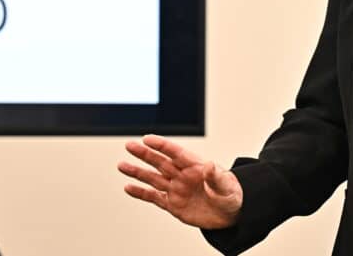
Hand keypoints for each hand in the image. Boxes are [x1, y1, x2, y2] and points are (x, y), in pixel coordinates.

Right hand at [118, 134, 242, 228]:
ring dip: (137, 172)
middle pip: (160, 162)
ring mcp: (176, 189)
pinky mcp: (173, 204)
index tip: (147, 138)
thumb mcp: (227, 185)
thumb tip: (210, 165)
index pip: (176, 153)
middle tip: (129, 145)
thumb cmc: (230, 195)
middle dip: (144, 154)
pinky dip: (141, 193)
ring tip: (122, 165)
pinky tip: (128, 187)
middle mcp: (182, 175)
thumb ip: (216, 176)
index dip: (162, 146)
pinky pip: (154, 197)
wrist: (229, 214)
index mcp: (195, 166)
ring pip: (153, 178)